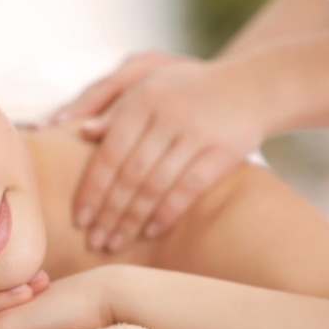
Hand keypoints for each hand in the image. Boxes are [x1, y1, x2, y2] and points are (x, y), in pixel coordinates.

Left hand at [54, 52, 264, 251]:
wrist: (249, 85)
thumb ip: (116, 109)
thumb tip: (80, 132)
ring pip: (156, 186)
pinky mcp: (224, 150)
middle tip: (94, 241)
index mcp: (144, 99)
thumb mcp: (150, 87)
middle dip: (109, 212)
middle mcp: (168, 114)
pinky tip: (151, 231)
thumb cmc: (187, 90)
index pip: (110, 153)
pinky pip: (189, 189)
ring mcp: (198, 133)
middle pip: (130, 174)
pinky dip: (167, 213)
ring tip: (116, 243)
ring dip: (133, 220)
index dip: (92, 189)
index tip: (79, 219)